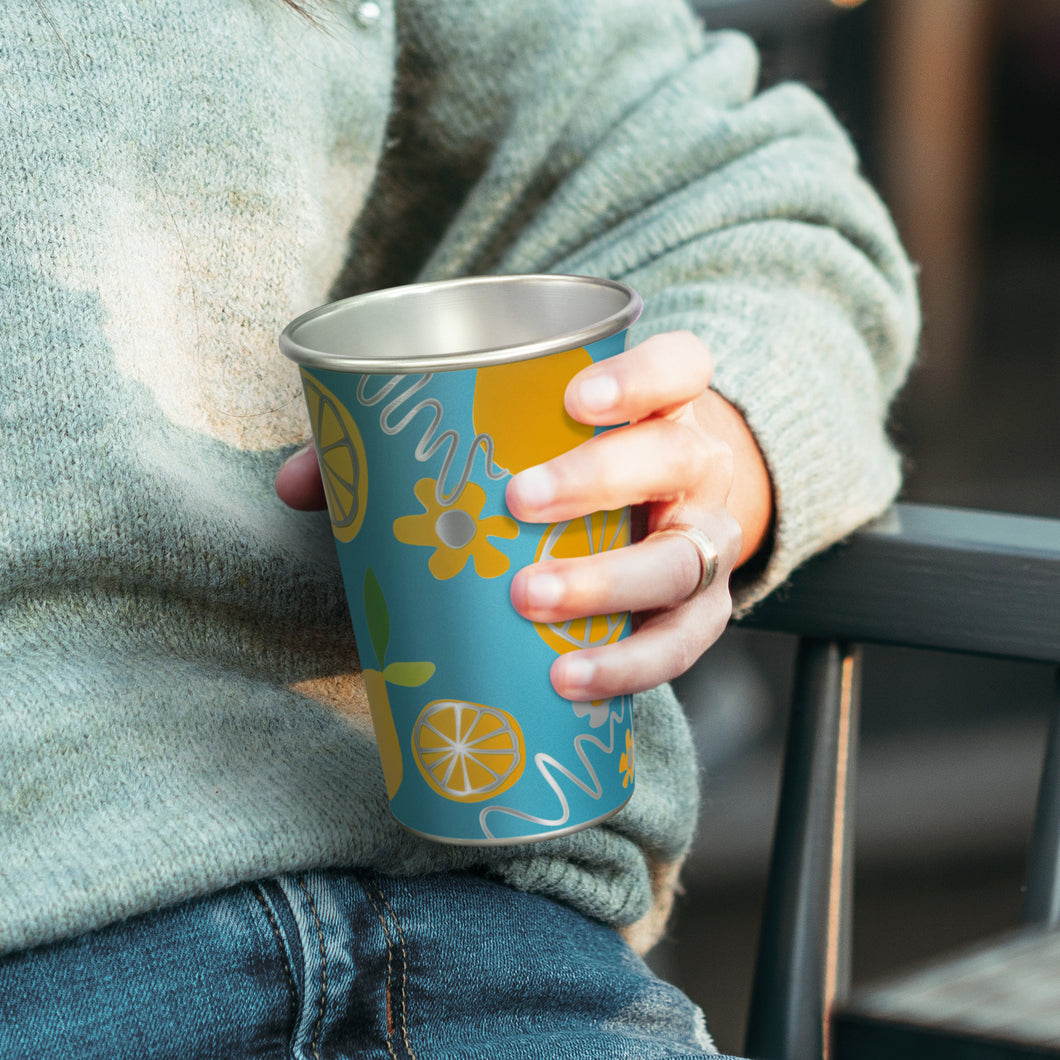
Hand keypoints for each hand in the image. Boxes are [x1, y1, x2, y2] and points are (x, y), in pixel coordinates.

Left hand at [274, 330, 773, 702]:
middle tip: (518, 504)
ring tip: (530, 601)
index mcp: (660, 406)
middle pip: (677, 459)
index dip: (642, 376)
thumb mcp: (522, 441)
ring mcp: (707, 543)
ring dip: (610, 585)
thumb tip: (296, 484)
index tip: (576, 399)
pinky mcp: (700, 613)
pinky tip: (570, 677)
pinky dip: (630, 664)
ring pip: (685, 561)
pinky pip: (683, 642)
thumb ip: (408, 447)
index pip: (682, 368)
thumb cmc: (574, 469)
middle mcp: (698, 468)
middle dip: (601, 480)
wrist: (662, 518)